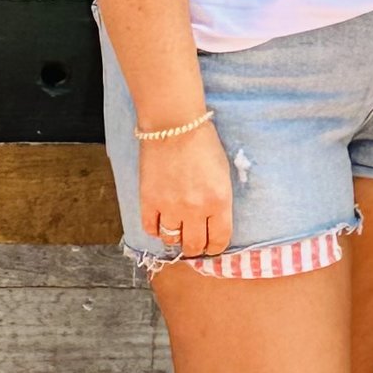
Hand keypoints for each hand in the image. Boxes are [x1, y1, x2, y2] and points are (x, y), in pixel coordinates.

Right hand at [140, 123, 234, 261]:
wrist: (174, 125)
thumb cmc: (203, 143)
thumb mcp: (223, 174)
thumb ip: (219, 201)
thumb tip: (213, 223)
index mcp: (219, 201)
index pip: (218, 240)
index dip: (215, 247)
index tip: (212, 246)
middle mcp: (195, 209)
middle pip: (194, 245)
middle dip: (196, 248)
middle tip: (194, 242)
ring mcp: (169, 206)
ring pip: (171, 240)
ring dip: (175, 238)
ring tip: (177, 229)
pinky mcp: (148, 200)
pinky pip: (151, 228)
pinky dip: (156, 229)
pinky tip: (160, 221)